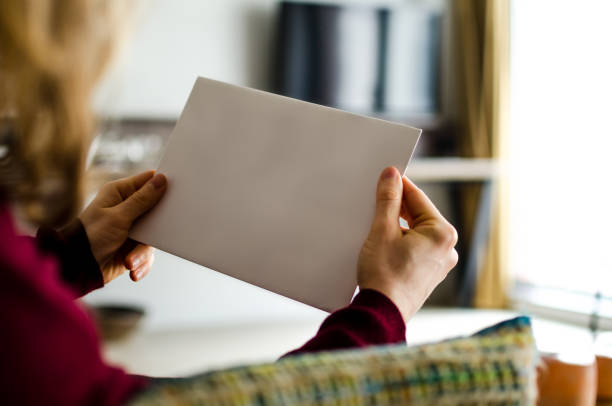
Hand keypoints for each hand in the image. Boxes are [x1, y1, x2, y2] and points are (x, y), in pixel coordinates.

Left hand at [80, 170, 166, 283]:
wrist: (77, 269)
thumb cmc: (91, 237)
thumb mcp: (118, 217)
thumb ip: (142, 200)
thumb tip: (161, 179)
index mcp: (120, 193)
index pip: (147, 181)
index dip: (163, 183)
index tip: (178, 190)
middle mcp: (127, 208)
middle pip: (156, 209)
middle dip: (158, 227)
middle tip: (155, 233)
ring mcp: (132, 228)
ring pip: (153, 236)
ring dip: (142, 252)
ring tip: (129, 261)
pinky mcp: (133, 247)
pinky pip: (147, 253)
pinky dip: (141, 263)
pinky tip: (131, 269)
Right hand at [357, 167, 457, 321]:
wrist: (381, 313)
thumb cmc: (384, 276)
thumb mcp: (382, 231)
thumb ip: (388, 200)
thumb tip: (392, 176)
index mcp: (442, 234)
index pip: (418, 198)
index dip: (398, 186)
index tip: (385, 177)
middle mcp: (448, 248)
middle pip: (418, 215)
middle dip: (396, 210)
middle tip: (374, 205)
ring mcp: (440, 264)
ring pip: (416, 232)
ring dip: (397, 227)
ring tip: (375, 231)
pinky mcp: (429, 275)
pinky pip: (415, 248)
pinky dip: (400, 243)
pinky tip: (383, 246)